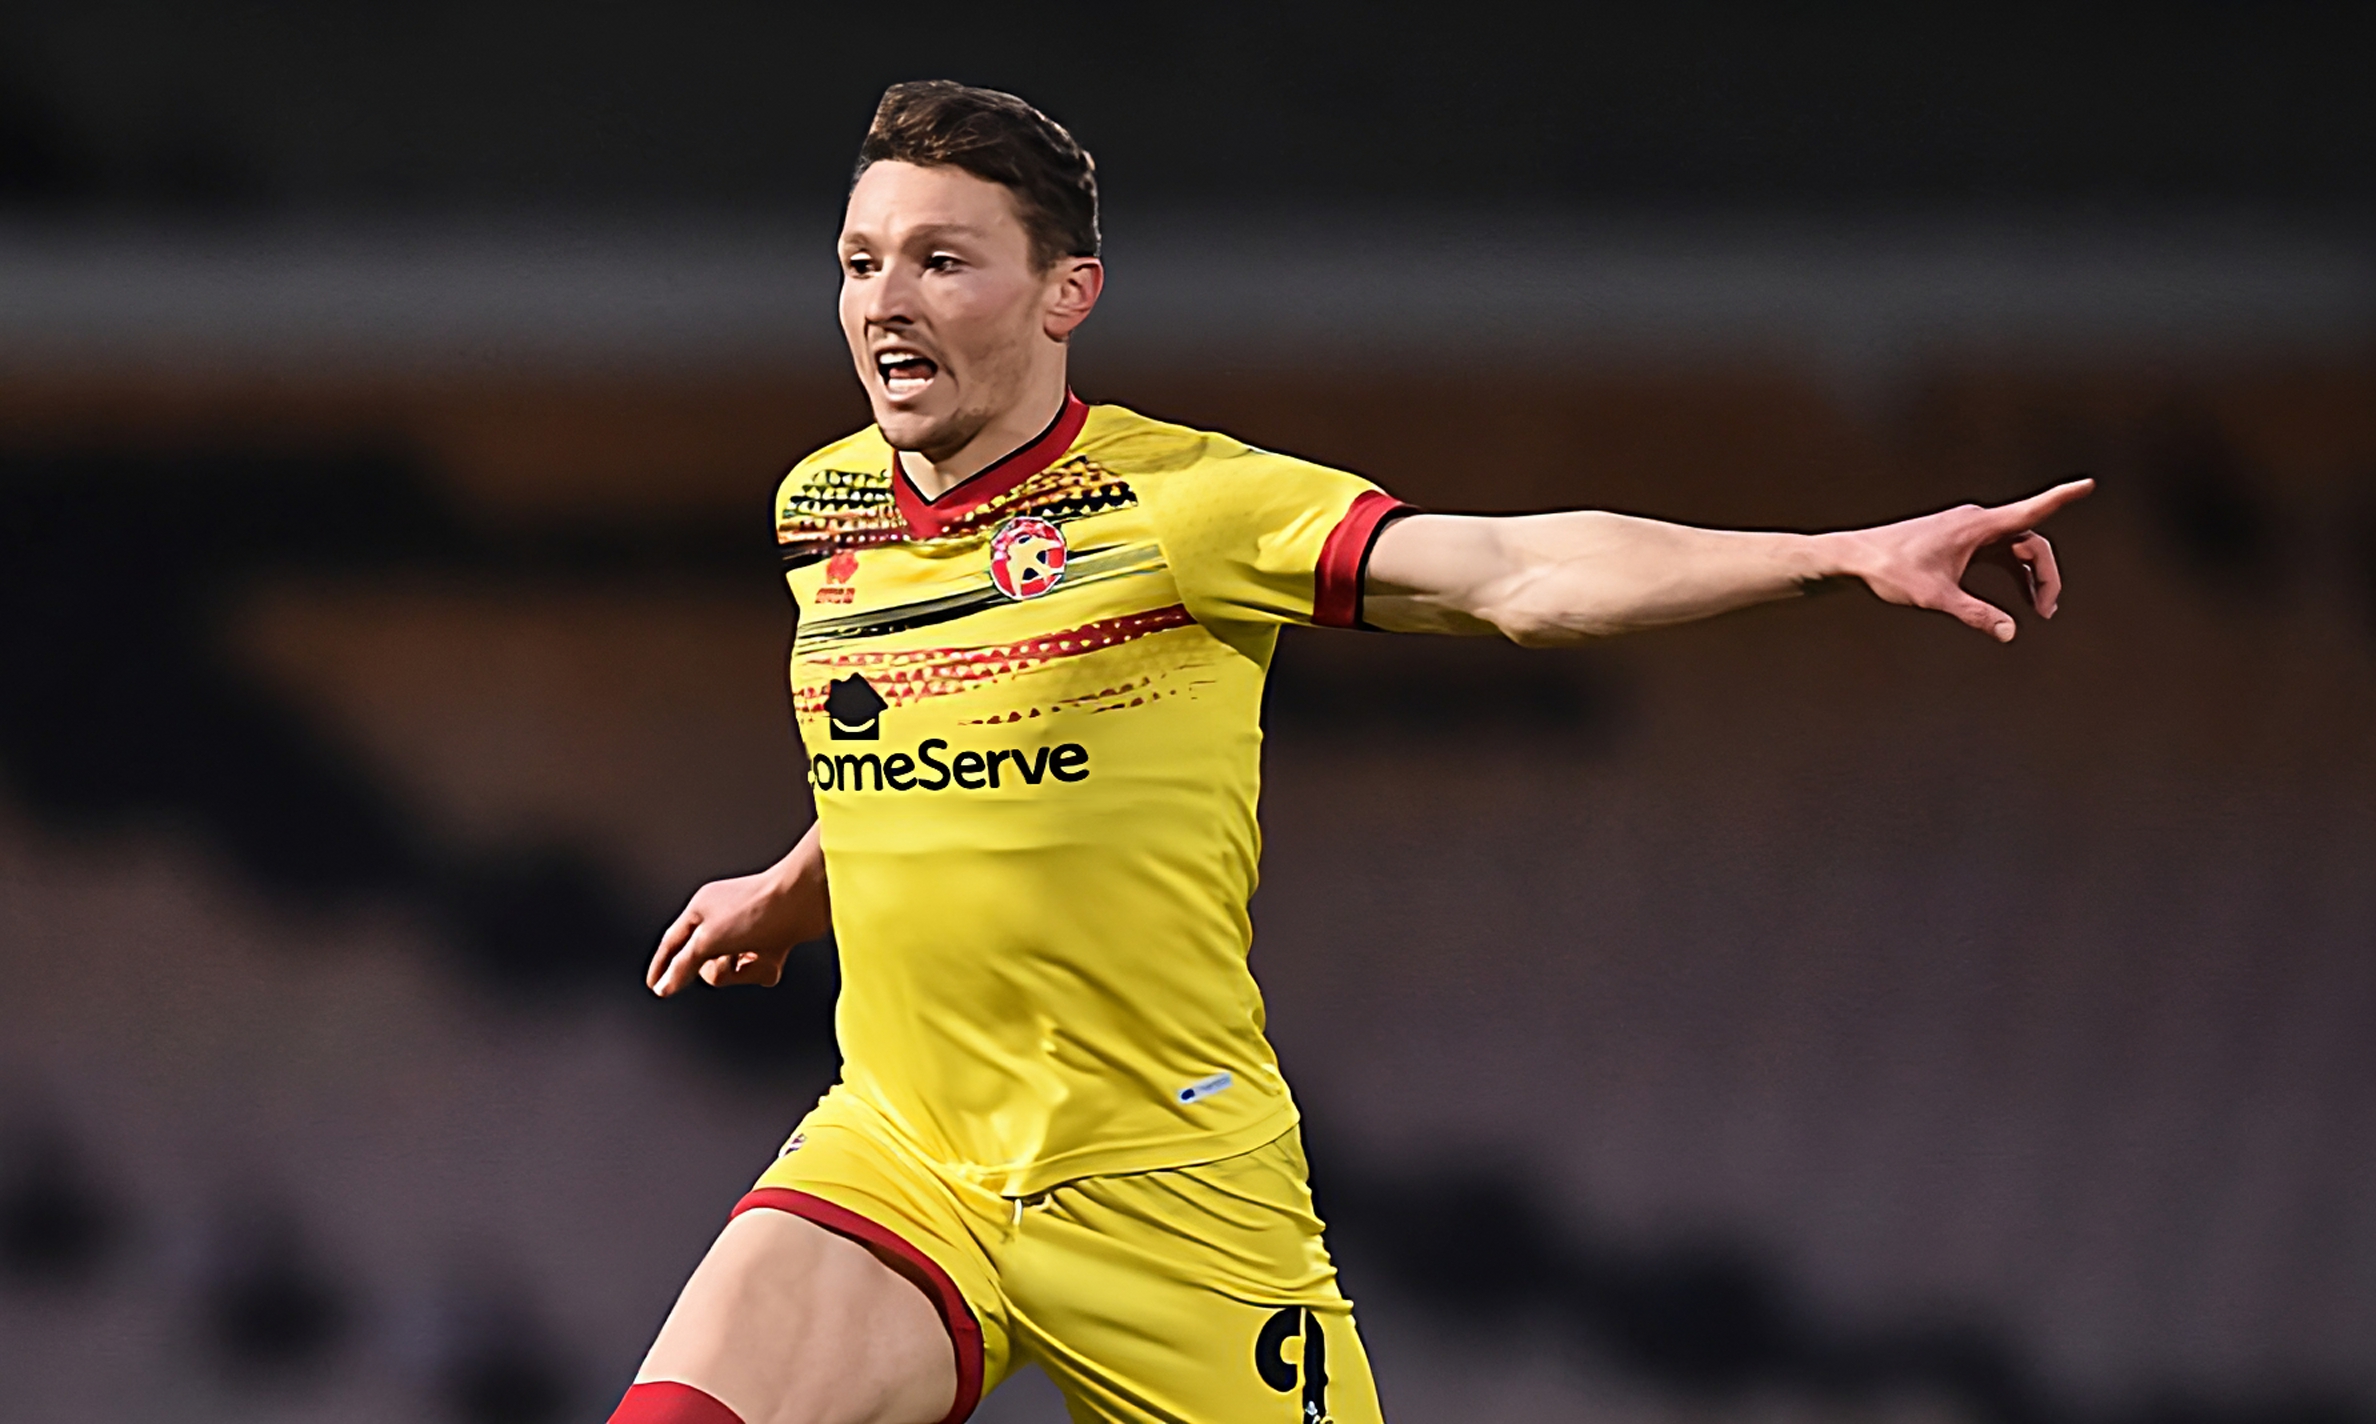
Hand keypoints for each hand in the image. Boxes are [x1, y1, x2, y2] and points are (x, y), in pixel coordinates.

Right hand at [647, 828, 829, 996]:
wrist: (806, 899)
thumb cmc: (759, 908)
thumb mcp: (709, 940)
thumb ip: (683, 965)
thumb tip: (664, 985)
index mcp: (702, 910)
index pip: (673, 943)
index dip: (662, 965)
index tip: (655, 985)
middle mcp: (723, 920)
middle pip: (705, 963)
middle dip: (719, 970)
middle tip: (731, 962)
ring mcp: (749, 932)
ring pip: (733, 970)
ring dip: (744, 970)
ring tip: (756, 955)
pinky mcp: (772, 942)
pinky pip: (758, 970)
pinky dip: (765, 968)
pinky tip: (774, 956)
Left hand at [1827, 478, 2093, 641]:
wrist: (1856, 557)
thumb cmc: (1890, 570)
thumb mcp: (1935, 597)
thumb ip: (1975, 615)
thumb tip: (2009, 632)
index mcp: (1977, 526)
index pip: (2030, 510)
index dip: (2061, 498)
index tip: (2088, 484)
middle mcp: (1977, 522)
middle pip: (2030, 542)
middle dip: (2045, 574)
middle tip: (2047, 610)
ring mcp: (1969, 531)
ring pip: (2016, 549)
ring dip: (2031, 576)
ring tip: (2039, 609)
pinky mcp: (1960, 541)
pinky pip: (1999, 553)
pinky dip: (2014, 572)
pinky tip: (2019, 597)